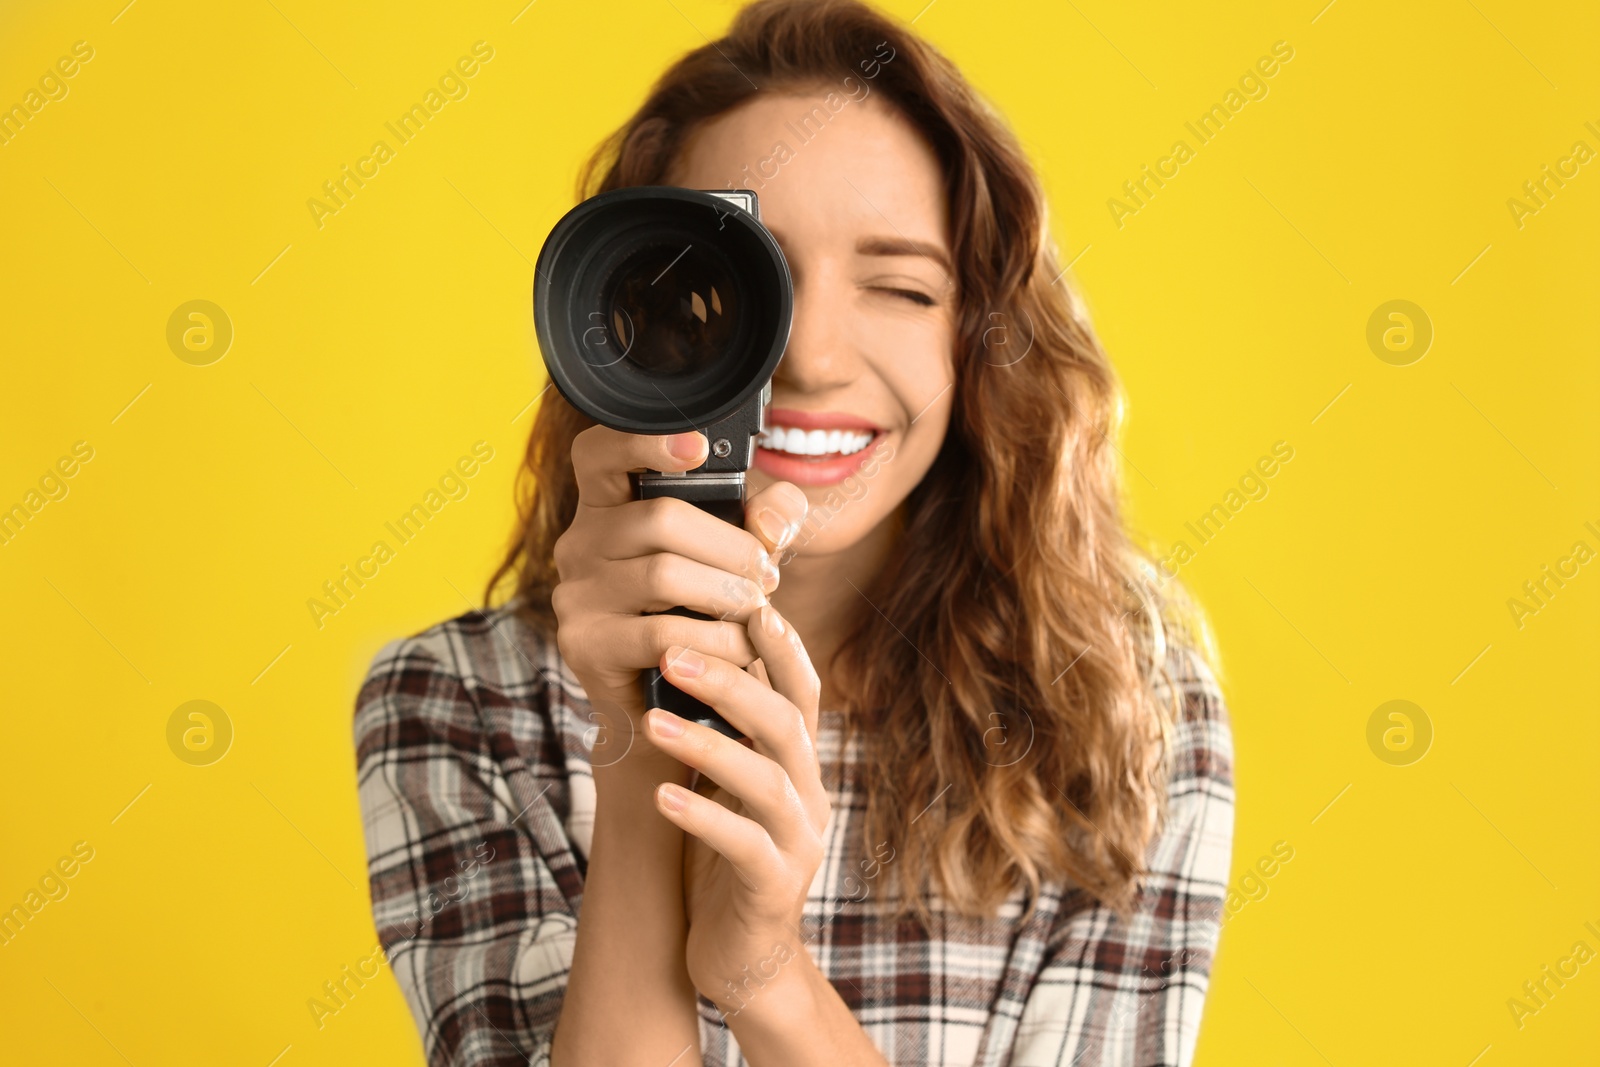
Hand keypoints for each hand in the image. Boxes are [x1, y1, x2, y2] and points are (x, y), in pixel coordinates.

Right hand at [550, 425, 807, 769]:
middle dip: (731, 547)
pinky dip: (714, 640)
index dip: (643, 440)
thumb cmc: (699, 617)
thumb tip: (776, 513)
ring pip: (663, 574)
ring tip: (757, 613)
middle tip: (767, 576)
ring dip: (728, 595)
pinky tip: (740, 650)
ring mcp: (575, 594)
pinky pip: (660, 632)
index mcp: (607, 507)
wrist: (669, 706)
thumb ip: (764, 523)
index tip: (698, 448)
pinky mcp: (585, 644)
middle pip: (659, 517)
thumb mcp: (735, 560)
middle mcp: (579, 543)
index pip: (599, 452)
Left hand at [643, 603, 829, 1015]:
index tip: (742, 599)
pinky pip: (743, 845)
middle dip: (730, 681)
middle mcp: (809, 794)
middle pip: (785, 721)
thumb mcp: (730, 784)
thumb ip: (724, 729)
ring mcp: (798, 841)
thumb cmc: (726, 859)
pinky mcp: (773, 887)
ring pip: (767, 778)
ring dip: (709, 743)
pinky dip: (703, 816)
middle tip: (671, 649)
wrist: (745, 957)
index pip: (802, 689)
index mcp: (801, 763)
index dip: (779, 643)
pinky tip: (661, 797)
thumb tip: (687, 651)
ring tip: (652, 720)